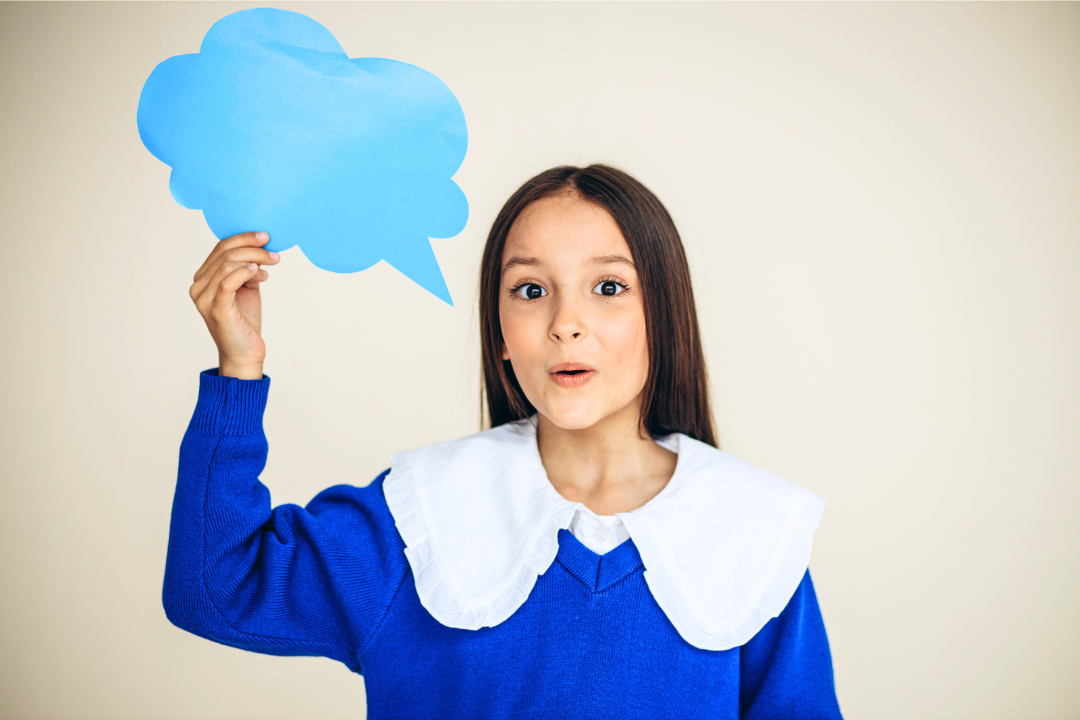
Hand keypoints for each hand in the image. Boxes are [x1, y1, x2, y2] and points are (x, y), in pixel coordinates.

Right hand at [189, 231, 280, 378]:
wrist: (246, 351)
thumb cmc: (245, 321)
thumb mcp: (247, 288)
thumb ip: (248, 269)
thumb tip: (261, 249)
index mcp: (204, 278)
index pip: (221, 248)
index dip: (244, 238)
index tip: (265, 237)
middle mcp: (198, 286)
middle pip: (225, 253)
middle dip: (252, 248)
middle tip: (274, 253)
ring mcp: (204, 298)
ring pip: (228, 264)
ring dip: (254, 260)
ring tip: (271, 265)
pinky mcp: (216, 309)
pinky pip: (228, 282)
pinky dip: (245, 272)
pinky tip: (260, 273)